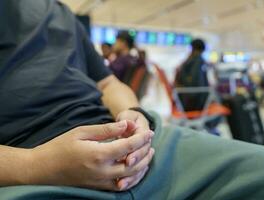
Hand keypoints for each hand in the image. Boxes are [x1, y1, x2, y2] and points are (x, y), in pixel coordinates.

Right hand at [28, 120, 154, 190]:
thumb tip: (126, 124)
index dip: (141, 138)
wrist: (42, 169)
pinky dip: (133, 179)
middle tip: (151, 143)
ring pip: (130, 178)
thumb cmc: (60, 147)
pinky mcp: (98, 188)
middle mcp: (102, 171)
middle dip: (146, 153)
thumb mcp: (82, 132)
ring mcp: (100, 182)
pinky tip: (136, 170)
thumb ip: (106, 129)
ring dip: (143, 167)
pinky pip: (121, 186)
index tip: (150, 132)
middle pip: (134, 164)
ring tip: (149, 155)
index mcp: (99, 155)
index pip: (128, 147)